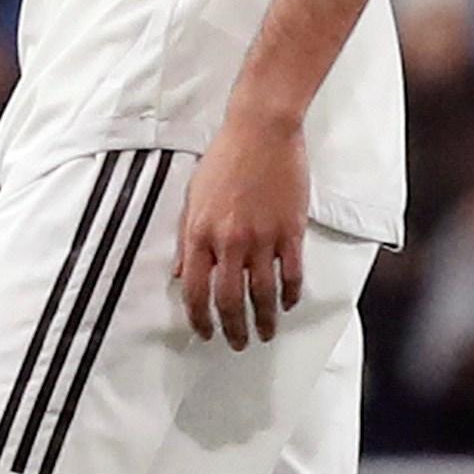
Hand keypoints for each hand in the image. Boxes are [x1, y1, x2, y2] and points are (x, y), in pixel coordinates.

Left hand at [172, 111, 314, 343]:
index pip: (196, 291)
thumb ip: (187, 240)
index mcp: (201, 234)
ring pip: (263, 294)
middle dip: (233, 329)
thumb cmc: (225, 158)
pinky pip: (292, 274)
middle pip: (230, 300)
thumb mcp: (193, 197)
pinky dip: (290, 294)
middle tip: (238, 342)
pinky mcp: (291, 231)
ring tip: (265, 333)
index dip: (199, 319)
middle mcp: (230, 241)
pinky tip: (287, 303)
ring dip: (264, 320)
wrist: (261, 130)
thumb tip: (182, 274)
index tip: (205, 333)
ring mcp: (263, 238)